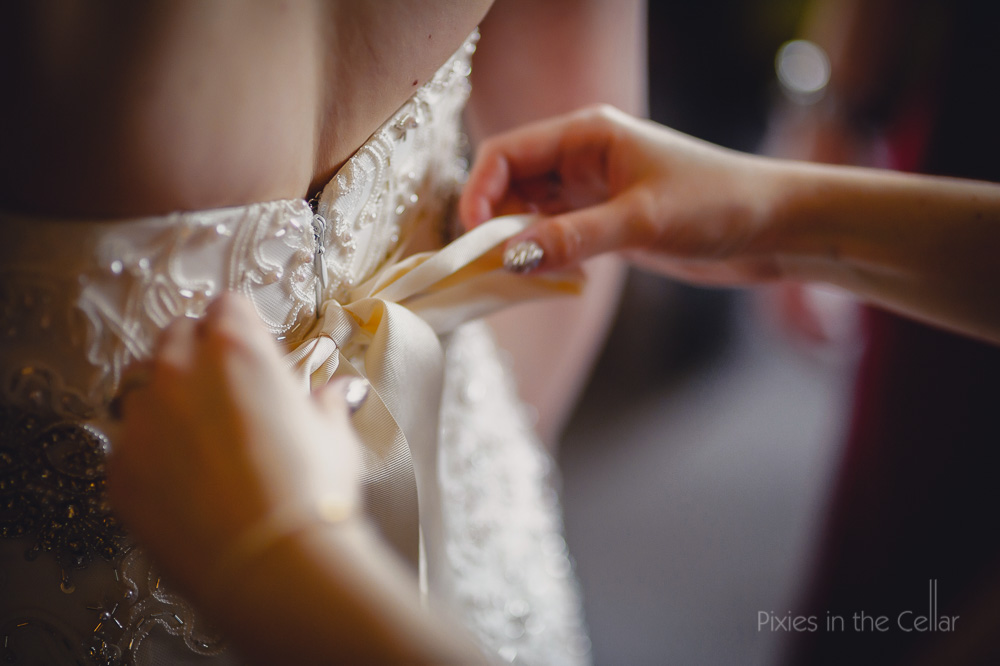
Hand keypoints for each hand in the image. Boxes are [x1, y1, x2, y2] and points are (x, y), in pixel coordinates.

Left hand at [106, 293, 363, 598]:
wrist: (272, 564)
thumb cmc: (311, 492)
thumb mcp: (334, 434)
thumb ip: (325, 401)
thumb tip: (338, 391)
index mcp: (236, 348)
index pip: (227, 305)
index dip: (241, 325)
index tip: (251, 348)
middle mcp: (178, 372)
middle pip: (176, 336)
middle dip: (197, 352)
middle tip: (224, 389)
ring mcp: (140, 420)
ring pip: (140, 387)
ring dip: (165, 398)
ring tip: (197, 435)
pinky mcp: (119, 470)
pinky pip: (127, 444)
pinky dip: (149, 452)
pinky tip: (182, 481)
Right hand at [459, 104, 787, 284]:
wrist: (773, 227)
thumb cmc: (716, 203)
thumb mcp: (640, 220)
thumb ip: (573, 236)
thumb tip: (510, 257)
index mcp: (586, 135)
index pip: (506, 153)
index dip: (479, 192)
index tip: (473, 238)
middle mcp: (583, 158)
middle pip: (512, 184)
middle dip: (495, 223)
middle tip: (490, 267)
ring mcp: (594, 191)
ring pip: (532, 214)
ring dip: (519, 244)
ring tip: (519, 277)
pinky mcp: (606, 222)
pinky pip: (557, 236)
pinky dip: (546, 257)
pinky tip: (559, 278)